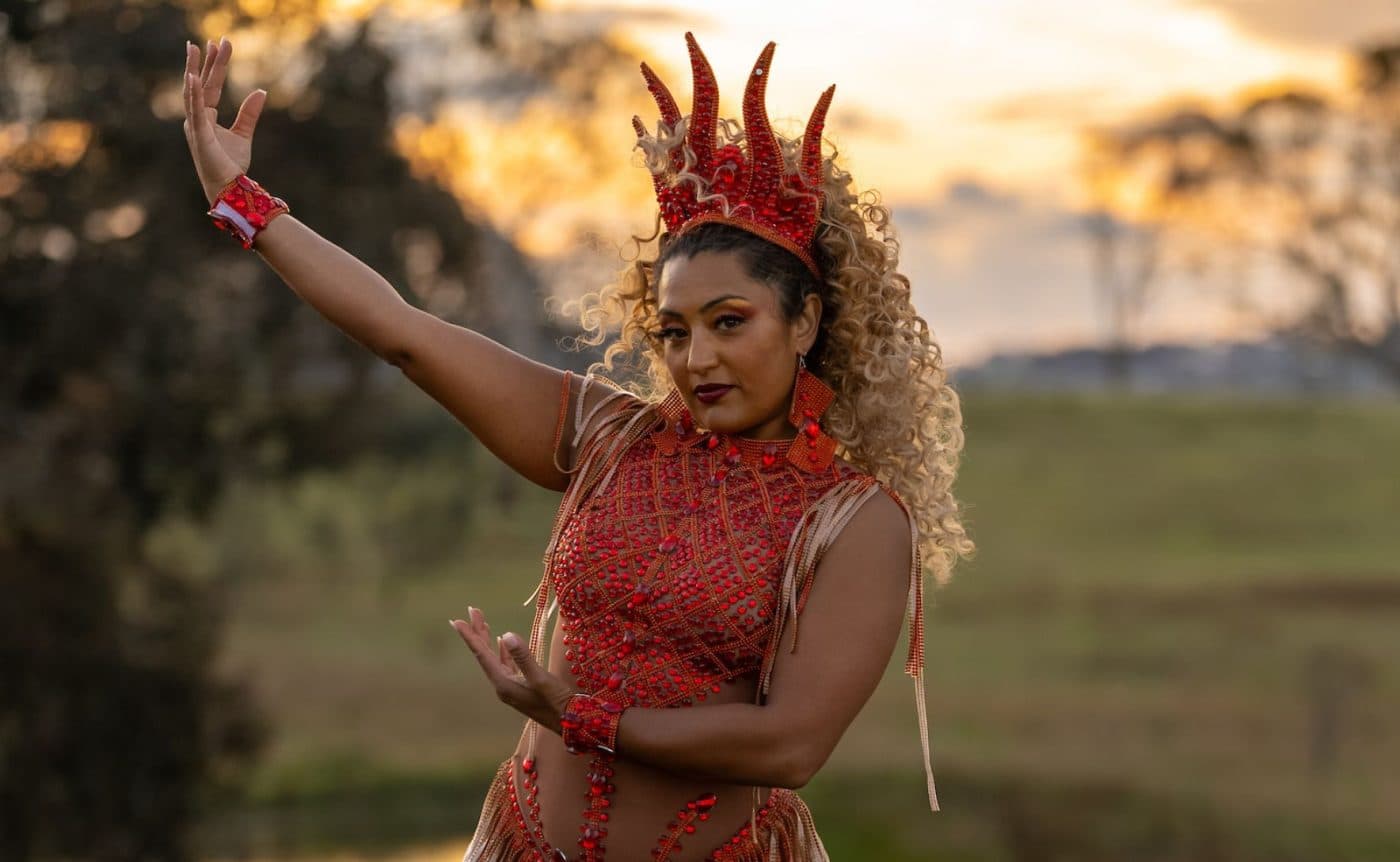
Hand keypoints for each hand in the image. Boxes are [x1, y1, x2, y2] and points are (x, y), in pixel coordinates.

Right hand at [182, 36, 266, 205]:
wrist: (229, 187)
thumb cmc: (231, 165)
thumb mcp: (244, 134)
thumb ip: (249, 113)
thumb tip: (260, 91)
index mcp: (206, 117)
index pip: (211, 85)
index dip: (216, 66)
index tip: (219, 45)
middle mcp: (197, 119)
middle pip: (202, 83)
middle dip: (206, 61)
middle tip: (211, 40)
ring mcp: (196, 126)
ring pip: (194, 91)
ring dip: (194, 69)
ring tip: (195, 49)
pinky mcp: (200, 135)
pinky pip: (196, 110)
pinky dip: (193, 93)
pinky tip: (192, 77)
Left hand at [450, 606, 576, 733]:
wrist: (569, 723)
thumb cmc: (556, 702)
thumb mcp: (540, 678)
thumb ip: (523, 657)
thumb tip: (506, 634)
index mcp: (503, 683)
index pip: (482, 655)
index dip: (470, 636)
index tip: (458, 620)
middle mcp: (502, 685)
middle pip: (485, 655)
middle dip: (477, 632)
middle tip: (472, 610)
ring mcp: (510, 687)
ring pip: (494, 658)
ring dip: (488, 640)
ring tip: (481, 622)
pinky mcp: (520, 687)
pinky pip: (505, 665)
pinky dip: (501, 651)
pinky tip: (501, 643)